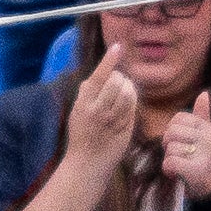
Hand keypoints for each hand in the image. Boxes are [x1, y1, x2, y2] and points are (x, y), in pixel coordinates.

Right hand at [65, 47, 140, 169]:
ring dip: (128, 88)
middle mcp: (96, 110)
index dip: (109, 61)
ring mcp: (112, 119)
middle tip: (116, 83)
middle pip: (116, 81)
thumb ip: (87, 95)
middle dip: (119, 78)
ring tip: (122, 93)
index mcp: (82, 105)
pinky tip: (126, 104)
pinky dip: (132, 100)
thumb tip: (100, 74)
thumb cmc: (81, 136)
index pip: (98, 77)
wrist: (86, 163)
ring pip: (128, 92)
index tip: (117, 47)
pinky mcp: (124, 126)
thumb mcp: (77, 113)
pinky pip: (133, 105)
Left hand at [163, 89, 210, 200]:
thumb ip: (202, 116)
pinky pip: (170, 162)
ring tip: (182, 166)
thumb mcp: (203, 137)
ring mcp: (203, 152)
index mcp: (207, 127)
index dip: (171, 132)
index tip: (181, 144)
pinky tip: (179, 174)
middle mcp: (208, 137)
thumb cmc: (201, 161)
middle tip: (179, 156)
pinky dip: (169, 171)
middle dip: (168, 146)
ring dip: (170, 160)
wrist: (210, 190)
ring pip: (170, 148)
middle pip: (171, 132)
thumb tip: (204, 93)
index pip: (177, 119)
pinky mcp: (196, 168)